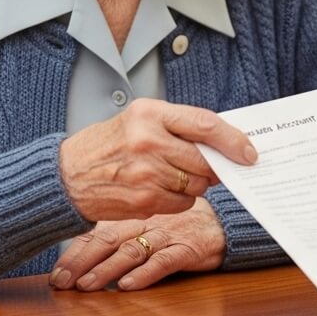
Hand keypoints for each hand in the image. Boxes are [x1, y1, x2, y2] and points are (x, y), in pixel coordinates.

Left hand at [51, 198, 224, 291]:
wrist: (227, 220)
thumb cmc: (184, 222)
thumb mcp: (150, 220)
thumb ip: (122, 231)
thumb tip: (84, 255)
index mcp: (134, 215)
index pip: (97, 233)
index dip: (74, 252)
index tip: (56, 272)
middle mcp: (148, 222)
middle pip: (108, 240)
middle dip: (81, 263)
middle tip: (62, 282)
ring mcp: (169, 234)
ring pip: (132, 250)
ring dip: (107, 269)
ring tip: (87, 285)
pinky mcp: (189, 247)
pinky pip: (165, 260)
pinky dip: (146, 272)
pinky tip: (130, 284)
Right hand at [59, 98, 255, 221]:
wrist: (67, 176)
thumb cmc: (109, 145)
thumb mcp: (139, 120)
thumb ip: (179, 126)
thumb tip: (224, 142)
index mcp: (150, 113)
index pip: (205, 124)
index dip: (233, 140)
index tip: (249, 152)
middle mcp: (148, 141)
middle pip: (205, 159)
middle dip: (216, 167)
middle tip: (218, 168)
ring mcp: (146, 173)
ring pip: (197, 184)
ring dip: (197, 183)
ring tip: (176, 175)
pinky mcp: (144, 200)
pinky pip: (183, 202)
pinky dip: (181, 198)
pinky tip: (162, 189)